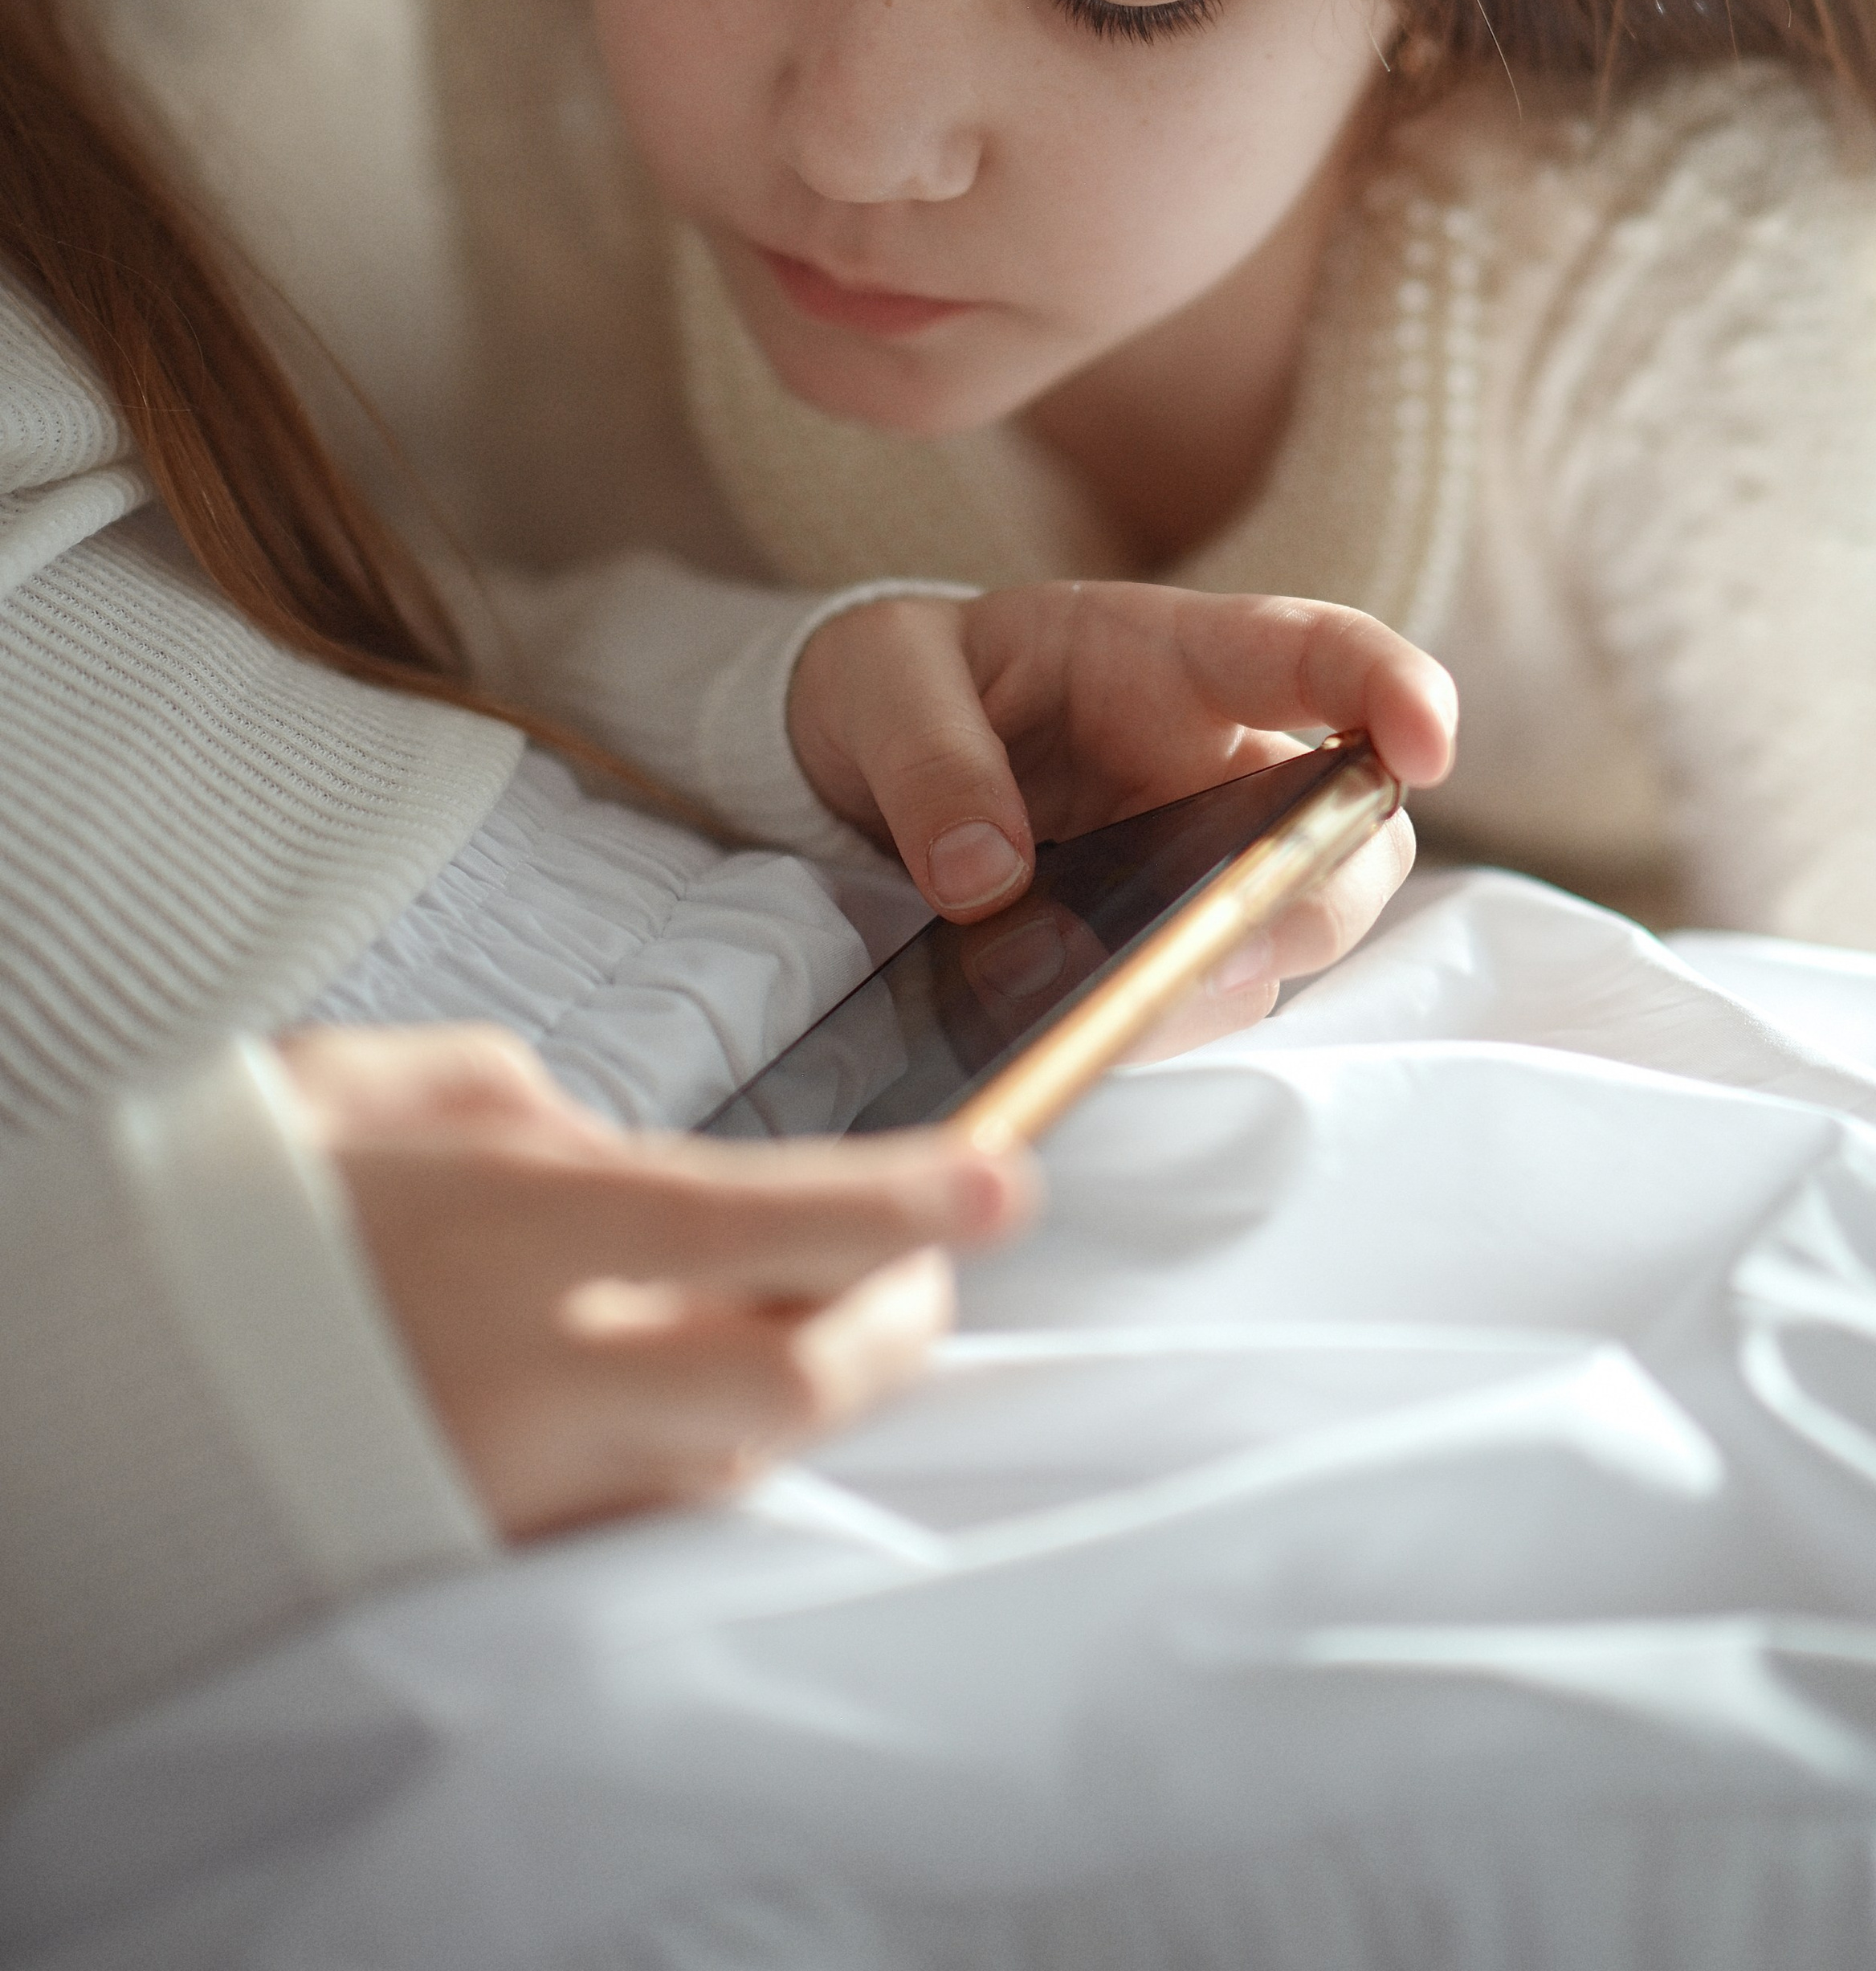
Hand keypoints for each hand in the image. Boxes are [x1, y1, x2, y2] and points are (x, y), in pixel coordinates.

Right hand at [276, 1024, 1036, 1537]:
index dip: (908, 1205)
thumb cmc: (213, 1201)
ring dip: (799, 1391)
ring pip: (732, 1462)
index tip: (1011, 1181)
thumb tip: (616, 1149)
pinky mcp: (475, 1559)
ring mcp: (507, 1488)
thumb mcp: (375, 1086)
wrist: (65, 1385)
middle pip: (793, 1373)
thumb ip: (526, 1107)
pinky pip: (636, 1524)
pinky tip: (687, 1403)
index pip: (773, 1218)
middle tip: (930, 1265)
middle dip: (894, 1319)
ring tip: (824, 1320)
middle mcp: (535, 1376)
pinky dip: (691, 1461)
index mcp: (518, 1224)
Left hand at [788, 581, 1452, 1039]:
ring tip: (1115, 1015)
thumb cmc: (895, 684)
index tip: (1427, 742)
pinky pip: (1206, 994)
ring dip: (1226, 979)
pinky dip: (1162, 1025)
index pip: (1318, 653)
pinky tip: (1082, 1038)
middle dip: (1324, 889)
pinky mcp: (1166, 940)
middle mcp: (1218, 760)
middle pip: (1352, 825)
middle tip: (1233, 945)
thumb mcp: (880, 684)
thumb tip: (991, 880)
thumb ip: (930, 760)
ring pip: (1291, 930)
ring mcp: (1205, 858)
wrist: (852, 760)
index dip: (1394, 689)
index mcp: (1172, 656)